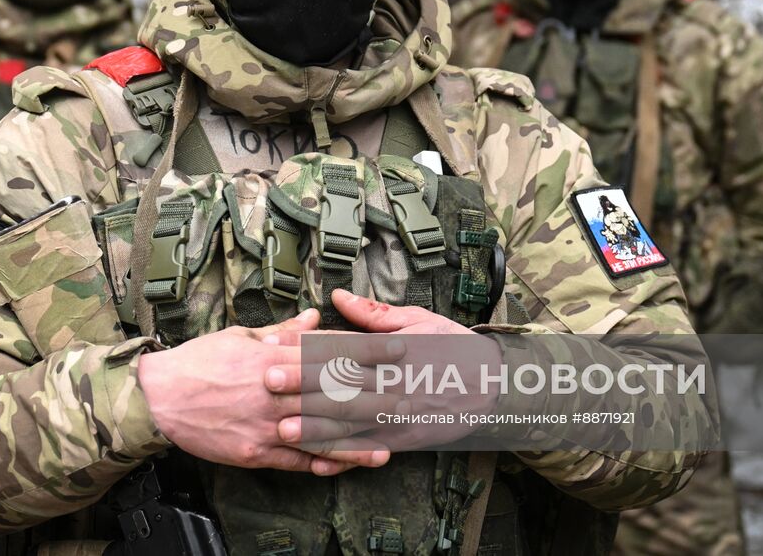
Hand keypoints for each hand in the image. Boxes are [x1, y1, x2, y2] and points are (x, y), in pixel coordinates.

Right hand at [138, 309, 389, 476]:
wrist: (158, 398)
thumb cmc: (198, 361)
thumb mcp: (240, 335)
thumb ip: (283, 330)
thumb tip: (315, 317)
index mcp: (271, 355)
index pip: (329, 352)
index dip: (366, 353)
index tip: (395, 351)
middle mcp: (273, 390)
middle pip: (332, 394)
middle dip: (372, 397)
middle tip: (406, 400)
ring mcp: (264, 423)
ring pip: (318, 433)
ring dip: (354, 441)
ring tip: (385, 447)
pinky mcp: (253, 450)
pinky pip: (293, 459)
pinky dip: (319, 463)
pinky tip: (342, 467)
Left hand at [265, 290, 502, 450]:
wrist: (494, 386)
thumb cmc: (453, 348)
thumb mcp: (419, 321)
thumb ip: (374, 314)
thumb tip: (338, 298)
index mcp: (393, 351)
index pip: (342, 348)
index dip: (305, 349)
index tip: (275, 347)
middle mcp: (395, 384)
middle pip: (342, 384)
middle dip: (303, 386)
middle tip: (268, 384)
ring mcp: (400, 415)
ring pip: (352, 423)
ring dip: (317, 428)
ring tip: (285, 429)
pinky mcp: (404, 439)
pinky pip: (370, 451)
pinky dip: (345, 459)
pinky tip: (320, 465)